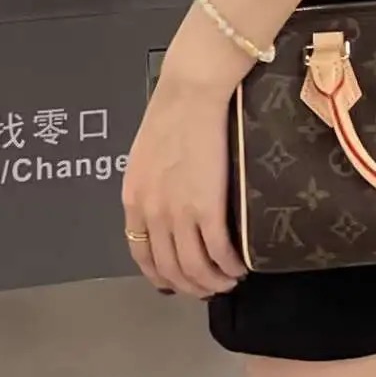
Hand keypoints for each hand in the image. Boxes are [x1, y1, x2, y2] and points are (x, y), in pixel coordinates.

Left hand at [123, 14, 248, 298]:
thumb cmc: (173, 110)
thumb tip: (166, 205)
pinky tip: (241, 264)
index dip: (162, 275)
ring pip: (195, 269)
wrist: (191, 90)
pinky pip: (219, 253)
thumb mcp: (147, 155)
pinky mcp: (207, 208)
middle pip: (170, 270)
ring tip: (230, 278)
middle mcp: (152, 213)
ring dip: (214, 282)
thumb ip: (151, 186)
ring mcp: (178, 213)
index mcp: (133, 199)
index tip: (178, 280)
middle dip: (192, 286)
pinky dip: (231, 266)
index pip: (142, 255)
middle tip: (211, 285)